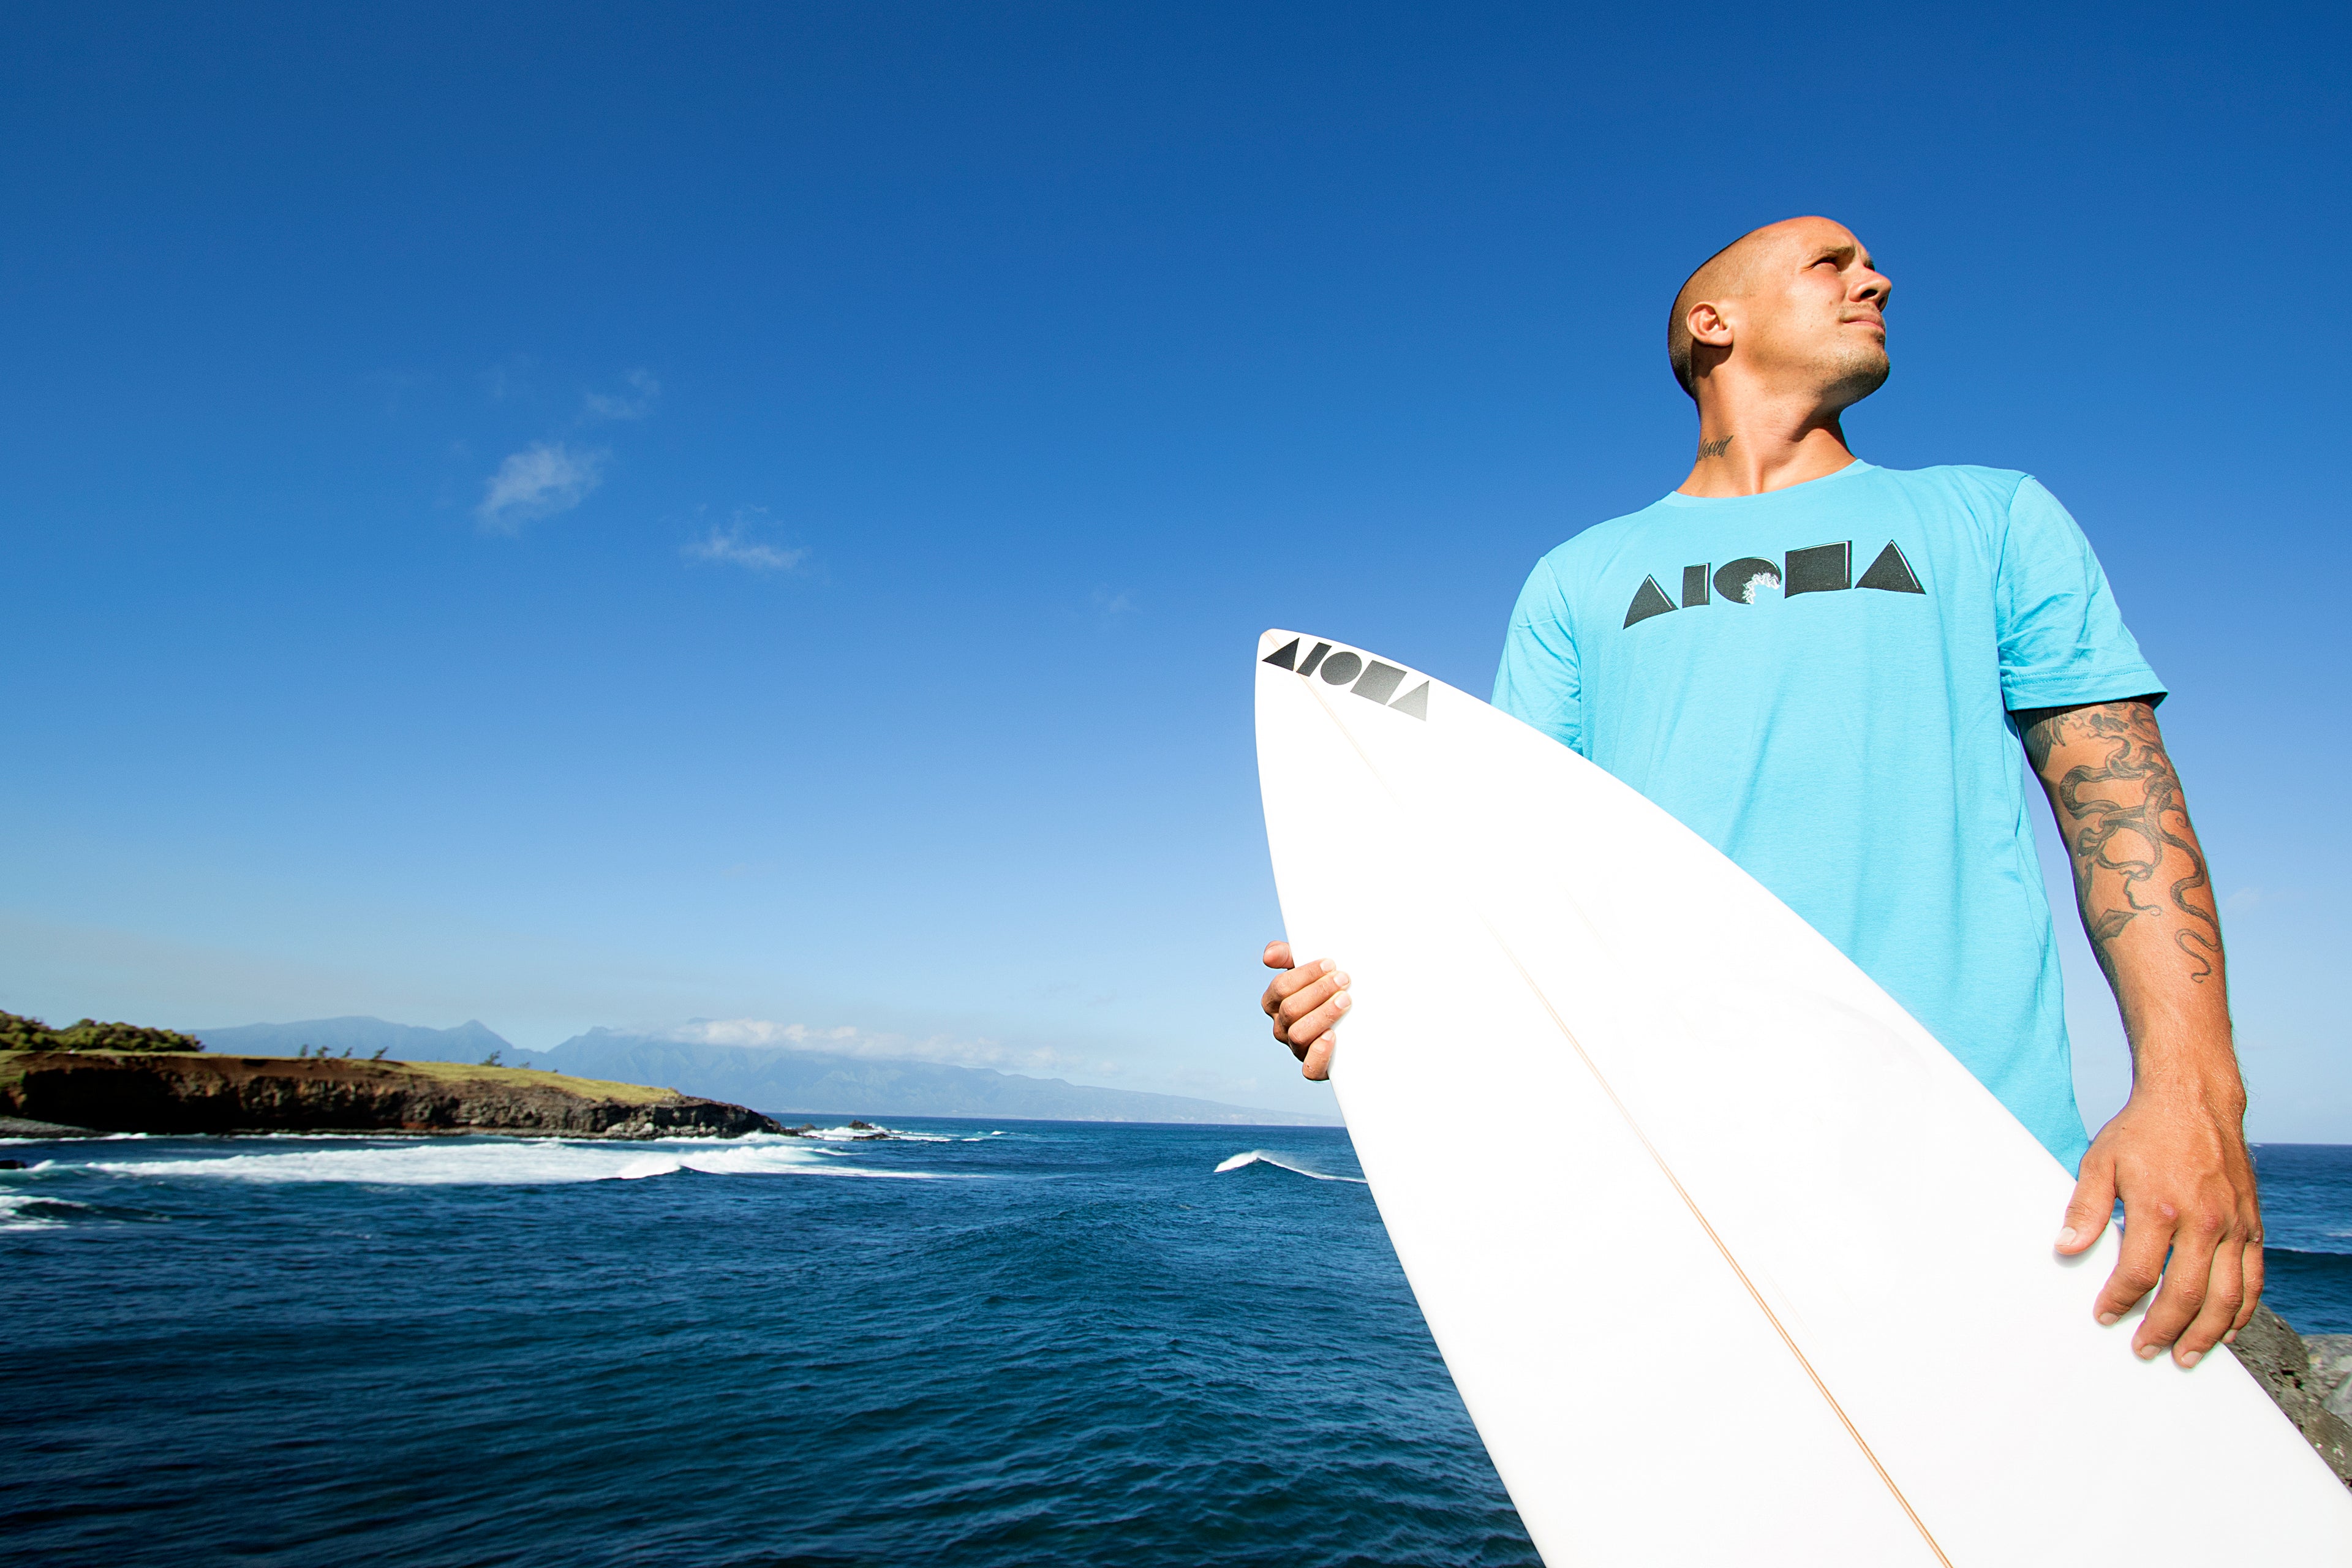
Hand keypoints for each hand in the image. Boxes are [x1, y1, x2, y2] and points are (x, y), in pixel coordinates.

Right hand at [1260, 940, 1349, 1080]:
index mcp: (1274, 1002)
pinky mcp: (1314, 1066)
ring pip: (1298, 1034)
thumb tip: (1268, 956)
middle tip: (1344, 979)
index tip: (1330, 964)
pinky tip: (1332, 1036)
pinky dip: (1319, 1053)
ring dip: (1323, 1015)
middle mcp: (1281, 1026)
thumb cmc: (1326, 990)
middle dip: (1318, 992)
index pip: (1281, 987)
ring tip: (1345, 1001)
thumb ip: (1287, 955)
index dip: (1305, 975)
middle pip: (1290, 1009)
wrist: (1355, 1023)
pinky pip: (1309, 1068)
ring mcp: (1296, 1048)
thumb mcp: (1309, 969)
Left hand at [2054, 1081, 2261, 1366]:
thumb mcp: (2101, 1161)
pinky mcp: (2252, 1224)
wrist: (2194, 1099)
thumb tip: (2066, 1248)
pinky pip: (2254, 1279)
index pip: (2140, 1272)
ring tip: (2186, 1355)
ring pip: (2227, 1296)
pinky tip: (2225, 1330)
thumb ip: (2085, 1208)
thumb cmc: (2142, 1131)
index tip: (2105, 1317)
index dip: (2121, 1301)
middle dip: (2164, 1330)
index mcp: (2160, 1207)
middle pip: (2187, 1294)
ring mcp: (2233, 1224)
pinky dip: (2242, 1311)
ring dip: (2206, 1333)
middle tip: (2145, 1350)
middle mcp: (2203, 1220)